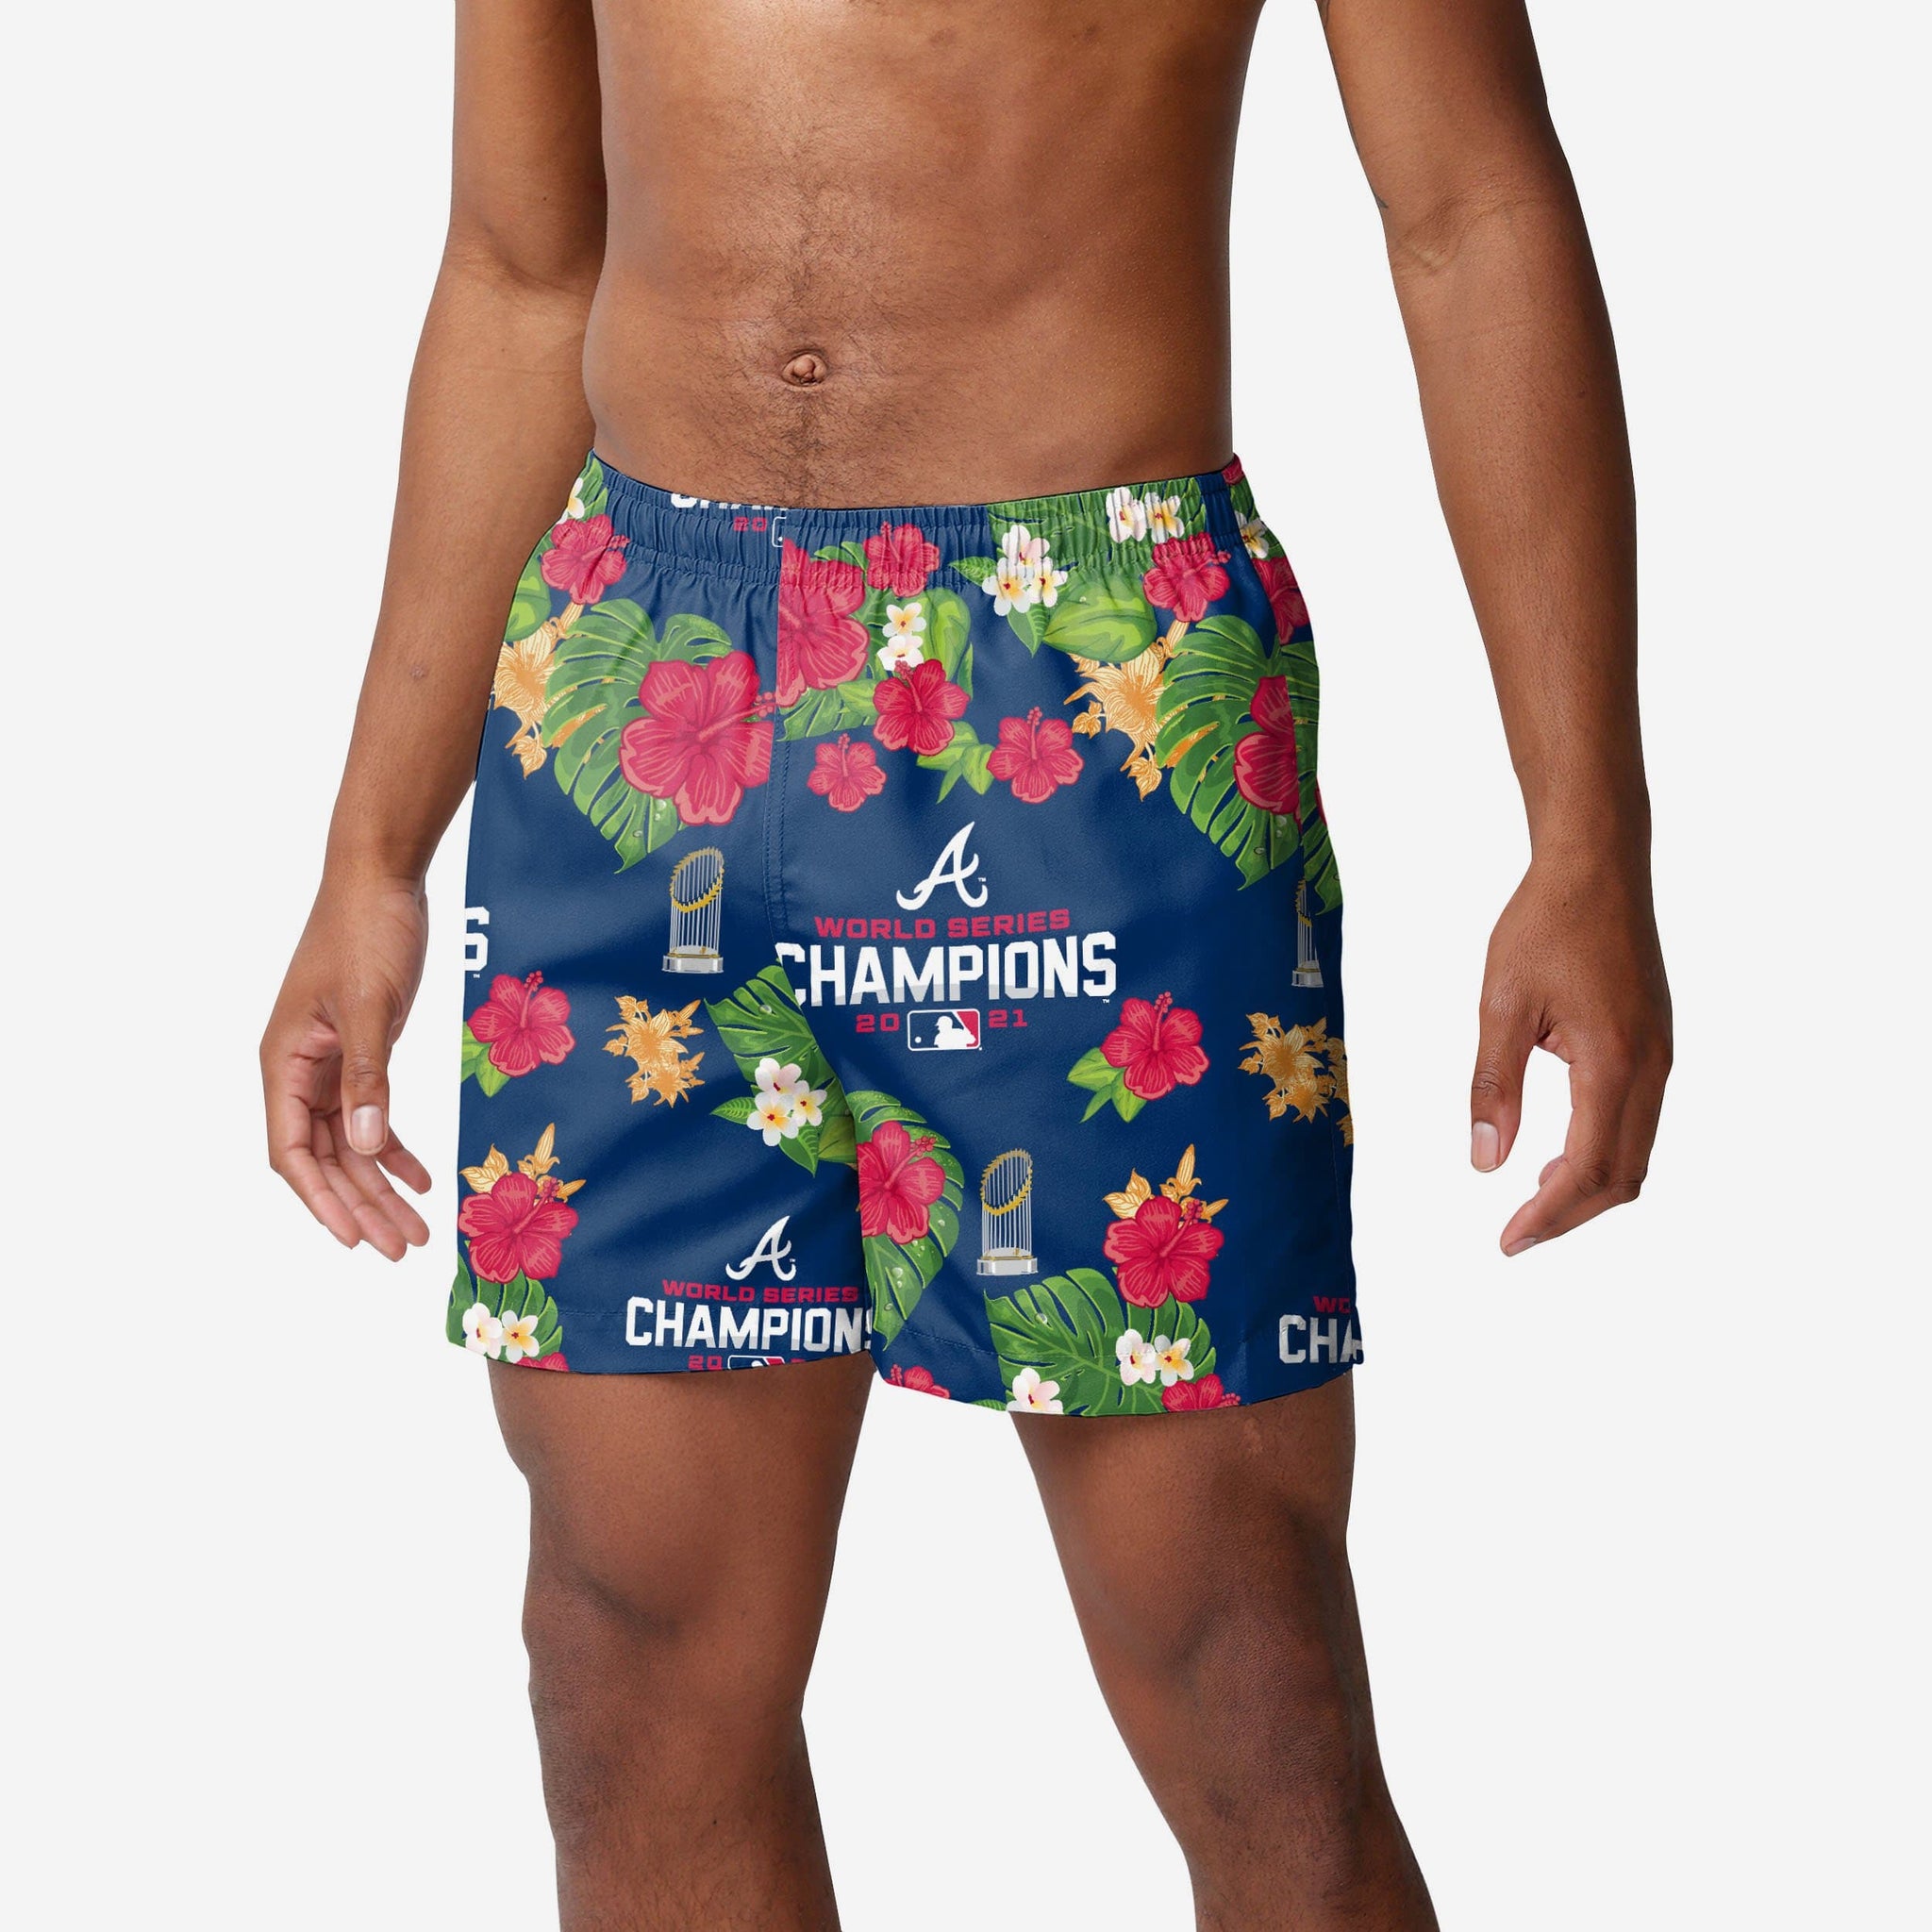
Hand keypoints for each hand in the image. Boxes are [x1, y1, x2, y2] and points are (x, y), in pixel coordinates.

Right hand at [261, 872, 433, 1259]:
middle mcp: (299, 1070)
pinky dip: (396, 1147)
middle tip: (401, 1248)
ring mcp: (329, 1063)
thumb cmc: (366, 932)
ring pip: (352, 1143)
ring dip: (382, 1186)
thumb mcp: (372, 1006)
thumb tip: (369, 1146)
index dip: (321, 1200)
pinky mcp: (361, 1052)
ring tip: (417, 1228)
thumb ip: (370, 1076)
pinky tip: (421, 1177)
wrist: (382, 878)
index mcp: (284, 1062)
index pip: (293, 1151)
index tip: (353, 1240)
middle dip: (361, 1205)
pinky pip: (373, 1114)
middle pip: (327, 1158)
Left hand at [1469, 854, 1670, 1254]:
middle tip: (1516, 1234)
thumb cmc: (1546, 924)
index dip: (1549, 1216)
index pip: (1588, 1170)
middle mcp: (1651, 1068)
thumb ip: (1493, 1085)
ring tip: (1533, 1198)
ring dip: (1589, 1185)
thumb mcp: (1501, 1005)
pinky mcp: (1656, 1042)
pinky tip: (1560, 1150)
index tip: (1509, 1241)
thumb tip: (1485, 1160)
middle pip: (1623, 1175)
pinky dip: (1603, 1151)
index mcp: (1613, 1063)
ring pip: (1637, 1151)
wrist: (1598, 866)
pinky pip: (1639, 1120)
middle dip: (1571, 1214)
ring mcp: (1662, 1055)